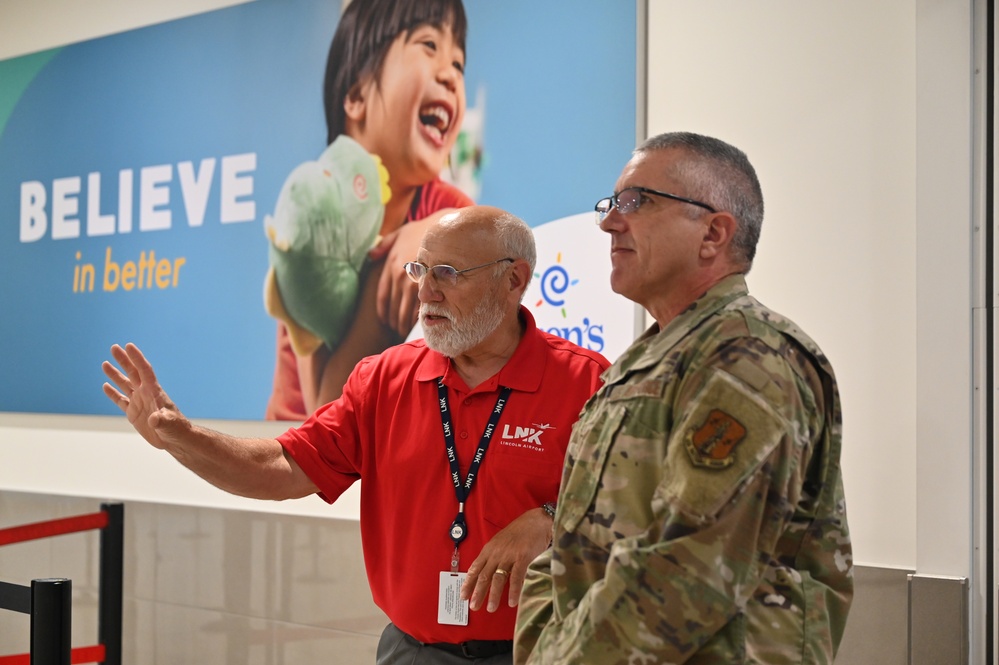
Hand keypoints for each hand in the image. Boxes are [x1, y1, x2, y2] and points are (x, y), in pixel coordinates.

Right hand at [102, 343, 189, 449]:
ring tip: (105, 363)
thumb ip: (162, 420)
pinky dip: (113, 393)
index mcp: (154, 392)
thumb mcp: (169, 424)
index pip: (144, 371)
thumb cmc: (177, 429)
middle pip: (133, 373)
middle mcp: (145, 393)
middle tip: (114, 347)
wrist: (176, 439)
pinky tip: (106, 385)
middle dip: (124, 360)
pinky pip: (121, 400)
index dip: (137, 358)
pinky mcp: (134, 413)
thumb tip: (154, 419)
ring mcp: (139, 402)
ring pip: (125, 384)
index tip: (128, 346)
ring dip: (115, 374)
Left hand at [370, 221, 423, 337]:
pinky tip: (420, 324)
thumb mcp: (399, 233)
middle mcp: (400, 276)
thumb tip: (370, 255)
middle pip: (393, 307)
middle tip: (396, 330)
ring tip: (406, 331)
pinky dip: (418, 318)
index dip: (383, 311)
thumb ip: (383, 245)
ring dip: (404, 324)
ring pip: (405, 311)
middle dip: (394, 321)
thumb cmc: (423, 230)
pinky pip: (420, 307)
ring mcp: (414, 281)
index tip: (385, 321)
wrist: (444, 230)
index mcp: (391, 266)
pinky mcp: (429, 285)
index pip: (383, 296)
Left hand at [461, 508, 553, 612]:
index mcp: (490, 549)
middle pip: (484, 576)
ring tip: (490, 608)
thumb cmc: (521, 532)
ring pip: (498, 578)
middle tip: (473, 606)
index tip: (463, 595)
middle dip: (477, 592)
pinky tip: (512, 602)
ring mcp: (509, 555)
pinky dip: (513, 591)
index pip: (475, 568)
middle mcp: (496, 553)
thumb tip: (488, 574)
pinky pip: (516, 577)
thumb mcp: (501, 542)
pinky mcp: (522, 558)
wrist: (537, 521)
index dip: (468, 583)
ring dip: (493, 595)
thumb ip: (494, 557)